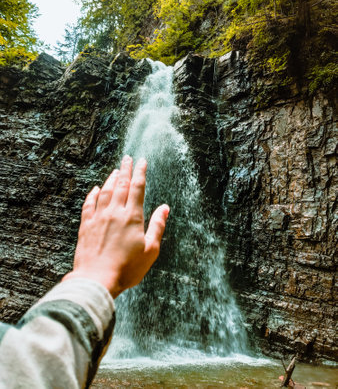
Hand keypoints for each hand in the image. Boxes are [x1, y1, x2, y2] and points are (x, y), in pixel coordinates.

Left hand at [63, 155, 169, 297]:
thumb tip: (165, 208)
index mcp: (132, 217)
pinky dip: (92, 194)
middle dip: (125, 169)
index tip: (142, 161)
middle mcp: (114, 213)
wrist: (97, 279)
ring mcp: (98, 218)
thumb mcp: (150, 249)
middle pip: (120, 184)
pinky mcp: (86, 226)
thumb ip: (157, 226)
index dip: (140, 172)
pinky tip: (95, 189)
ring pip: (105, 191)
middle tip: (127, 158)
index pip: (137, 188)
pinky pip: (89, 204)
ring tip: (115, 170)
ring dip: (110, 179)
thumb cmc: (127, 268)